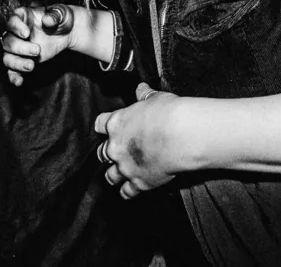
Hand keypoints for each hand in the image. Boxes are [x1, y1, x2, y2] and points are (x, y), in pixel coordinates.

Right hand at [1, 4, 75, 85]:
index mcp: (23, 17)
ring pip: (7, 57)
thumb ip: (54, 15)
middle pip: (8, 42)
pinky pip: (13, 70)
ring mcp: (19, 47)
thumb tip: (47, 20)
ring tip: (31, 66)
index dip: (16, 28)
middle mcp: (17, 32)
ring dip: (17, 63)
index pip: (12, 21)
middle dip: (20, 48)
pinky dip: (14, 77)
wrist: (68, 32)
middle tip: (37, 50)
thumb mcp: (61, 13)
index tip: (27, 34)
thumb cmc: (62, 18)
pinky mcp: (23, 60)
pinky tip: (19, 82)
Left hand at [95, 82, 181, 198]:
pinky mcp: (138, 183)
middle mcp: (116, 147)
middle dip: (108, 152)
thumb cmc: (168, 114)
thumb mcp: (156, 99)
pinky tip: (130, 189)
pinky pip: (126, 192)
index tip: (108, 126)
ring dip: (114, 174)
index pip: (100, 124)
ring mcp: (125, 167)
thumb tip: (141, 88)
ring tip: (119, 172)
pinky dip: (127, 191)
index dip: (104, 125)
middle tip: (117, 150)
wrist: (180, 136)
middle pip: (102, 153)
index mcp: (117, 123)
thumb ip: (145, 96)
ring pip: (110, 176)